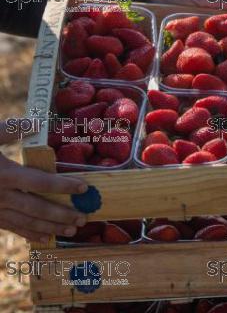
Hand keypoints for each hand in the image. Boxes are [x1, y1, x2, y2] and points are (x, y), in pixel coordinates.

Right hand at [0, 122, 87, 241]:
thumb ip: (11, 129)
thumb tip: (37, 122)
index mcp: (5, 174)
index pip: (41, 182)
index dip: (64, 186)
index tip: (84, 188)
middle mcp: (0, 196)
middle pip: (38, 208)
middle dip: (63, 214)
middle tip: (84, 218)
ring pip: (26, 221)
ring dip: (50, 227)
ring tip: (72, 231)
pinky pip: (10, 227)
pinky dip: (28, 233)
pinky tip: (43, 237)